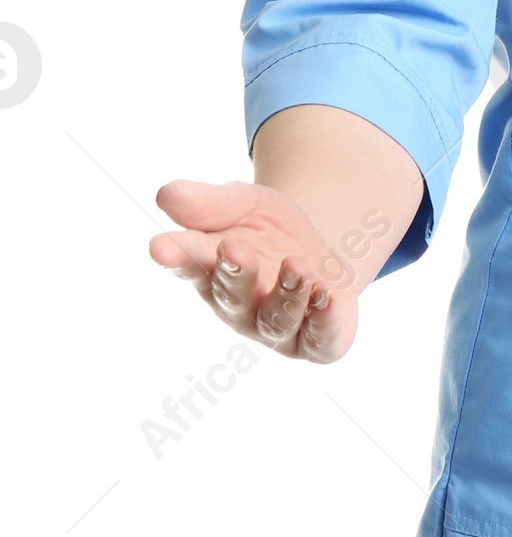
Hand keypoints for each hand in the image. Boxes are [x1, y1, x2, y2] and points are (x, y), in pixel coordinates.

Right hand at [149, 178, 358, 360]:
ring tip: (296, 265)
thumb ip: (209, 204)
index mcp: (211, 273)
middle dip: (234, 274)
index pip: (189, 265)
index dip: (176, 257)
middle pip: (232, 296)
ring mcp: (276, 329)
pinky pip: (320, 339)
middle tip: (234, 247)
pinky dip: (323, 321)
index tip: (159, 246)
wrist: (324, 248)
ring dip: (286, 296)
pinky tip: (327, 295)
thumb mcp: (244, 203)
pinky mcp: (318, 341)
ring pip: (276, 321)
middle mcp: (239, 308)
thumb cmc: (270, 228)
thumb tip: (166, 195)